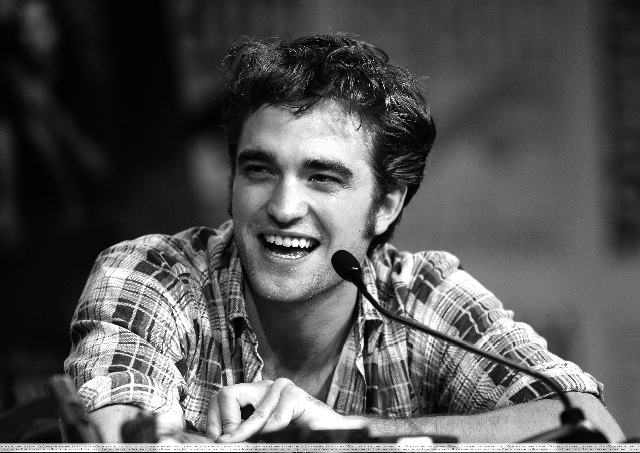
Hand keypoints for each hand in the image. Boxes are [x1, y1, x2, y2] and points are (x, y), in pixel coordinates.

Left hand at [205, 378, 342, 442]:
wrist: (328, 435)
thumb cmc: (294, 436)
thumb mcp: (260, 436)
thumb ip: (242, 434)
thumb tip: (219, 441)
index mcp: (252, 395)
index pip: (220, 398)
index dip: (212, 421)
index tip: (215, 442)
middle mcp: (263, 387)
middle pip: (227, 394)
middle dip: (226, 425)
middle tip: (228, 443)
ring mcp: (280, 388)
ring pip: (253, 416)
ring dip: (250, 436)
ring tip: (251, 446)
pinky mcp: (295, 395)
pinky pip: (275, 420)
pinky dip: (272, 434)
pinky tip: (281, 437)